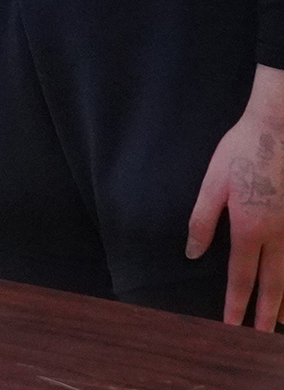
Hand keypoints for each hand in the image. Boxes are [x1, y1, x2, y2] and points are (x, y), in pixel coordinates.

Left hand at [188, 63, 283, 326]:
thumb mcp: (213, 183)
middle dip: (264, 314)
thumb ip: (202, 220)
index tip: (231, 328)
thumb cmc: (241, 151)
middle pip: (273, 285)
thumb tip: (193, 254)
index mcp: (250, 228)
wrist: (280, 128)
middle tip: (259, 339)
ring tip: (279, 324)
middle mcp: (278, 236)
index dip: (235, 305)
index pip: (240, 277)